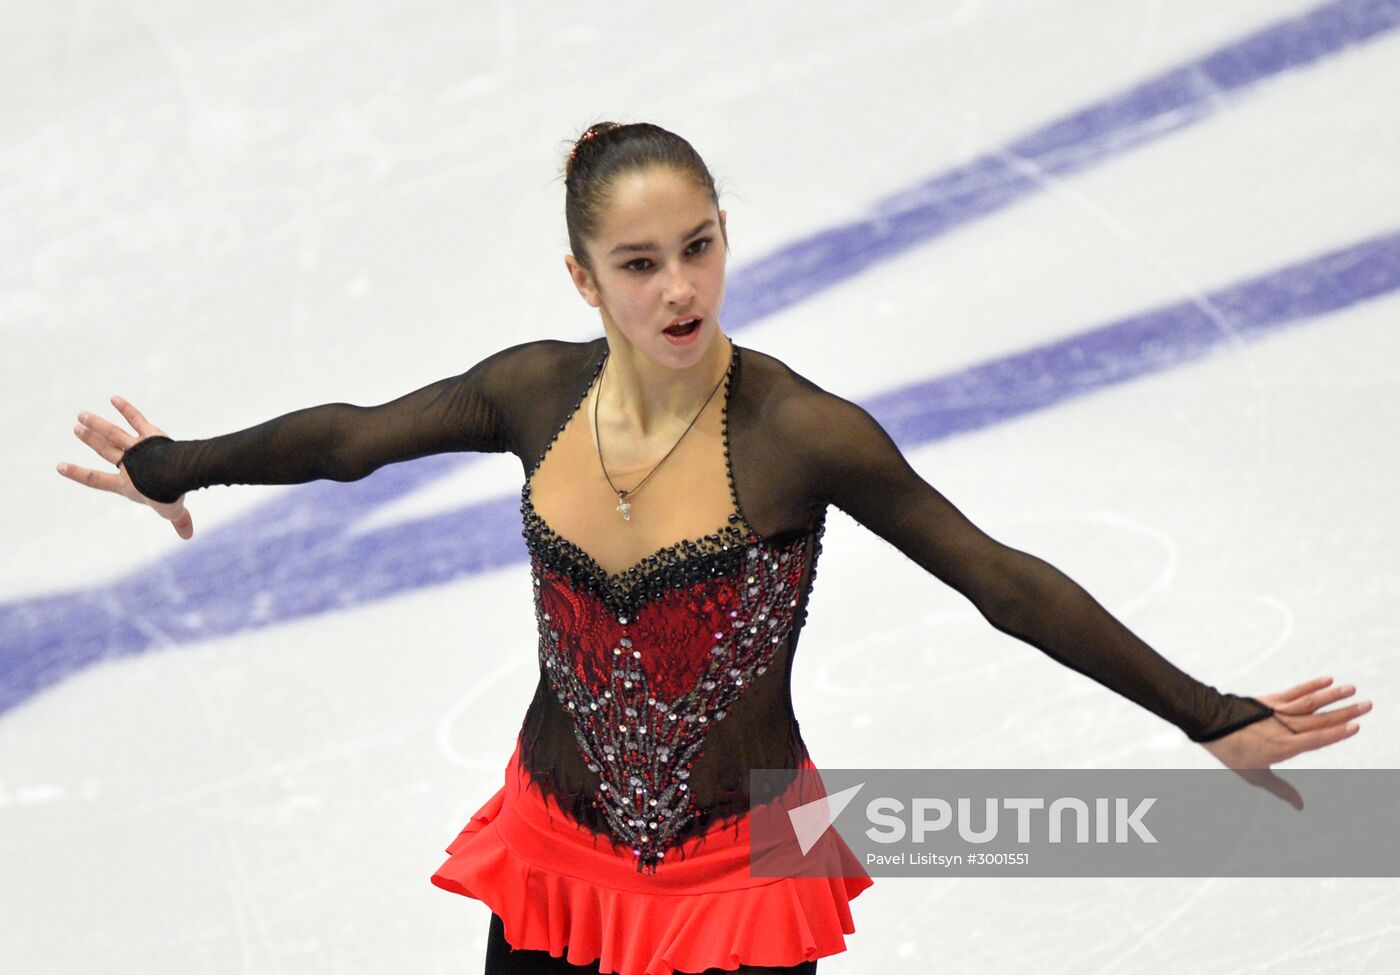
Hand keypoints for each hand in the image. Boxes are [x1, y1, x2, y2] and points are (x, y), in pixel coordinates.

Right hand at [57, 395, 194, 539]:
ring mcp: (136, 448)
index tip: (60, 466)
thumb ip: (180, 521)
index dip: (78, 473)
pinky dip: (126, 409)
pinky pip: (136, 419)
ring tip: (82, 414)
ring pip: (112, 433)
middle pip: (104, 449)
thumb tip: (188, 536)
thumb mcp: (173, 511)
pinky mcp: (150, 435)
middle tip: (76, 427)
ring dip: (97, 423)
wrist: (174, 477)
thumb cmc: (169, 496)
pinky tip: (114, 398)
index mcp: (126, 484)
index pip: (96, 479)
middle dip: (90, 438)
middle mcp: (127, 464)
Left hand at [1201, 676, 1370, 808]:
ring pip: (1310, 703)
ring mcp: (1277, 711)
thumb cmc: (1231, 752)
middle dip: (1345, 712)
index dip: (1337, 733)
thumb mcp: (1254, 776)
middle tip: (1368, 705)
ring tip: (1352, 689)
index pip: (1316, 739)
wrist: (1207, 723)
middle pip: (1319, 719)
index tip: (1356, 725)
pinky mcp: (1270, 700)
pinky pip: (1294, 692)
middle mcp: (1283, 727)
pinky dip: (1311, 686)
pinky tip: (1327, 681)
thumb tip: (1300, 807)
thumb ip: (1281, 789)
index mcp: (1283, 747)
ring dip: (1332, 696)